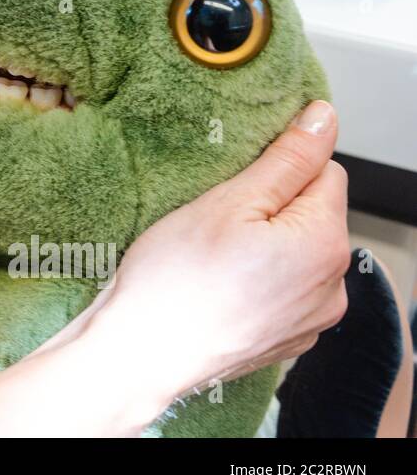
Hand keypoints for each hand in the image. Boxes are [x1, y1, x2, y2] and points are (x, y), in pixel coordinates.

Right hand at [45, 100, 350, 402]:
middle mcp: (333, 287)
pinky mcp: (287, 340)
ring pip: (296, 255)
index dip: (276, 169)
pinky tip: (219, 287)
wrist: (141, 355)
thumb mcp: (227, 200)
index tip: (235, 186)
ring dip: (265, 247)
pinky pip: (283, 291)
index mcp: (325, 244)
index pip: (324, 172)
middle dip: (269, 209)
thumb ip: (287, 158)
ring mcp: (311, 320)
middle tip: (214, 224)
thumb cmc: (175, 280)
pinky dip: (257, 282)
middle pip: (311, 215)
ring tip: (212, 259)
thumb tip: (324, 118)